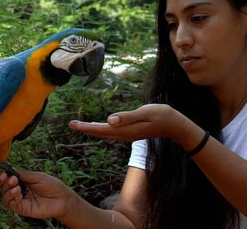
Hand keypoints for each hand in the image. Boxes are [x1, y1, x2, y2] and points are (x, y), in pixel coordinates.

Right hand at [0, 170, 73, 218]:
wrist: (62, 198)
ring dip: (8, 191)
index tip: (4, 173)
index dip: (3, 175)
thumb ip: (24, 174)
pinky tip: (19, 194)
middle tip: (12, 179)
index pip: (8, 178)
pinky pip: (12, 205)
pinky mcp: (23, 209)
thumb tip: (10, 170)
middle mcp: (20, 190)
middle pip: (4, 187)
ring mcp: (21, 200)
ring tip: (16, 187)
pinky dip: (13, 198)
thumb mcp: (37, 176)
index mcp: (23, 181)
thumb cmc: (53, 186)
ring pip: (5, 196)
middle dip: (4, 182)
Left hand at [68, 104, 200, 145]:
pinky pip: (112, 131)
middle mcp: (125, 134)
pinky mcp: (131, 131)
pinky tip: (99, 125)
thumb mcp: (145, 113)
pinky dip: (102, 128)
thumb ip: (127, 117)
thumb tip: (109, 120)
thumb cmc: (162, 116)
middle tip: (71, 124)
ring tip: (80, 124)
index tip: (73, 124)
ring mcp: (128, 134)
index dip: (86, 127)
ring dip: (93, 129)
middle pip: (101, 132)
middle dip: (86, 128)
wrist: (175, 125)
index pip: (102, 129)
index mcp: (126, 130)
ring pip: (106, 133)